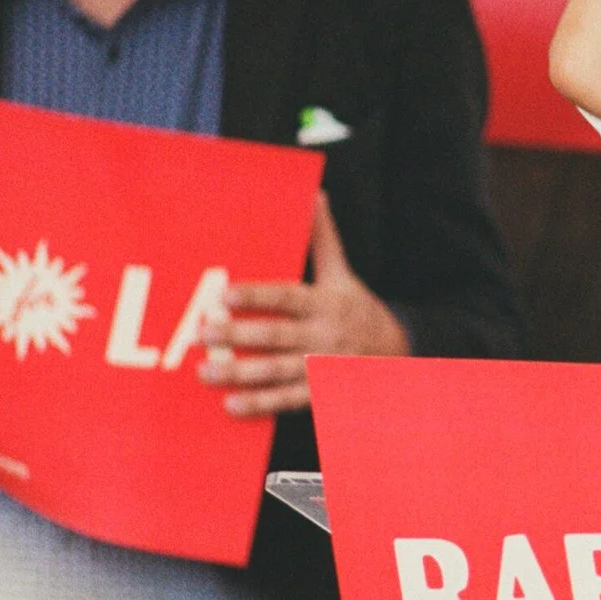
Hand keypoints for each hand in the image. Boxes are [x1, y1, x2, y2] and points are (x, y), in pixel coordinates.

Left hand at [197, 194, 409, 416]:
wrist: (399, 352)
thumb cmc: (357, 309)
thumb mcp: (343, 275)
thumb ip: (324, 239)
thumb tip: (314, 195)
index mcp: (326, 302)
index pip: (287, 297)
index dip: (257, 295)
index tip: (225, 294)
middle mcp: (324, 334)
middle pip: (277, 334)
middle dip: (237, 334)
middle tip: (201, 332)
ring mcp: (323, 365)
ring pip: (278, 370)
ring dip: (241, 372)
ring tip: (205, 371)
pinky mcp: (321, 393)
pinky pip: (288, 399)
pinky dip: (261, 403)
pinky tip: (232, 404)